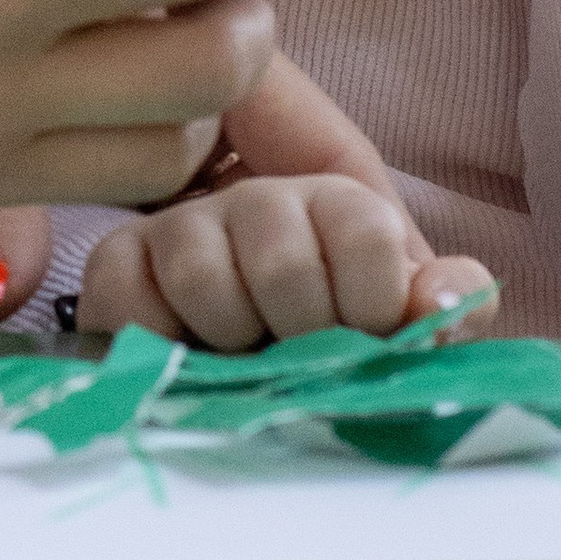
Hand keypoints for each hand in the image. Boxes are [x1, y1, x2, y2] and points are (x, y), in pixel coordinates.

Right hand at [77, 50, 491, 346]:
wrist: (246, 352)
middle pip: (282, 262)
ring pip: (201, 277)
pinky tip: (182, 353)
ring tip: (242, 355)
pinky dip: (155, 340)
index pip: (366, 231)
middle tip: (298, 357)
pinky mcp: (118, 260)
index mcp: (337, 206)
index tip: (365, 336)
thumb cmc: (333, 333)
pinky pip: (125, 296)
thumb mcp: (400, 316)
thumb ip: (442, 303)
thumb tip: (437, 302)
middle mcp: (258, 202)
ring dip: (227, 341)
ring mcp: (183, 226)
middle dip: (297, 334)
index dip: (372, 304)